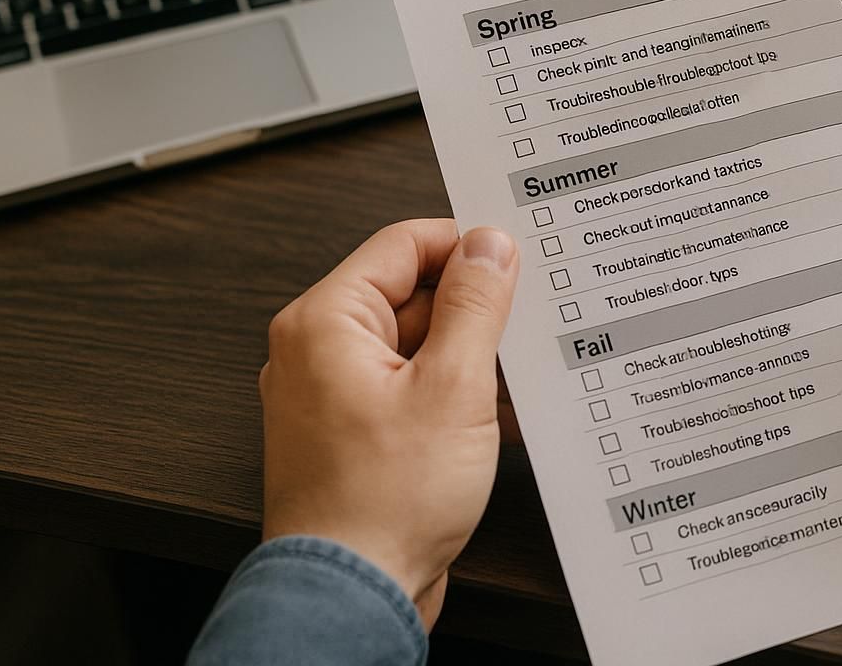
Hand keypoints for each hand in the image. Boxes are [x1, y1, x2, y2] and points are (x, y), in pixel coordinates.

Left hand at [259, 219, 518, 626]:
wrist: (355, 596)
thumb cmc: (383, 505)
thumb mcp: (453, 387)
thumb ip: (475, 306)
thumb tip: (489, 247)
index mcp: (326, 323)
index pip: (403, 244)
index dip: (465, 246)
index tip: (515, 258)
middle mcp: (317, 353)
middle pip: (410, 295)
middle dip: (474, 310)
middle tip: (524, 326)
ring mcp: (333, 397)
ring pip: (416, 347)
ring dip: (470, 358)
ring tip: (513, 382)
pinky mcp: (355, 436)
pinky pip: (410, 391)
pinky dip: (453, 396)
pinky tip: (497, 418)